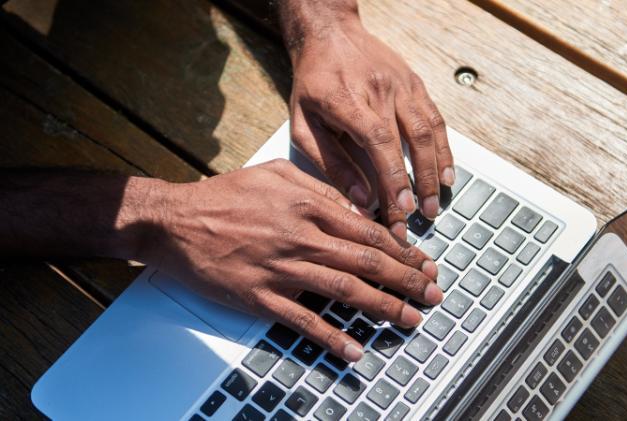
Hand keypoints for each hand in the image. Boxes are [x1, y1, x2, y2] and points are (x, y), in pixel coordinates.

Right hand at [139, 159, 441, 361]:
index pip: (367, 230)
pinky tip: (355, 350)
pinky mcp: (259, 297)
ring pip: (344, 290)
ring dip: (383, 307)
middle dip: (406, 279)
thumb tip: (355, 205)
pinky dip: (331, 337)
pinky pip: (302, 320)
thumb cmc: (224, 195)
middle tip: (432, 294)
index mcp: (307, 205)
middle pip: (366, 260)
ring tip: (410, 319)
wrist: (175, 221)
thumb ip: (317, 186)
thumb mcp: (275, 173)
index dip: (401, 250)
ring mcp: (281, 269)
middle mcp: (300, 237)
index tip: (423, 263)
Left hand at [286, 13, 453, 237]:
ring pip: (428, 130)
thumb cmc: (312, 84)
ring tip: (435, 202)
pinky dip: (444, 149)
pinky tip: (446, 174)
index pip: (378, 143)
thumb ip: (330, 162)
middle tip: (423, 217)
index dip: (393, 178)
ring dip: (436, 170)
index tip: (401, 210)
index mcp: (347, 100)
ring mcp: (402, 85)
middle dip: (418, 184)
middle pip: (409, 141)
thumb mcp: (303, 124)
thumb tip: (359, 198)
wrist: (329, 33)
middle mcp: (380, 90)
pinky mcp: (414, 84)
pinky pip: (435, 119)